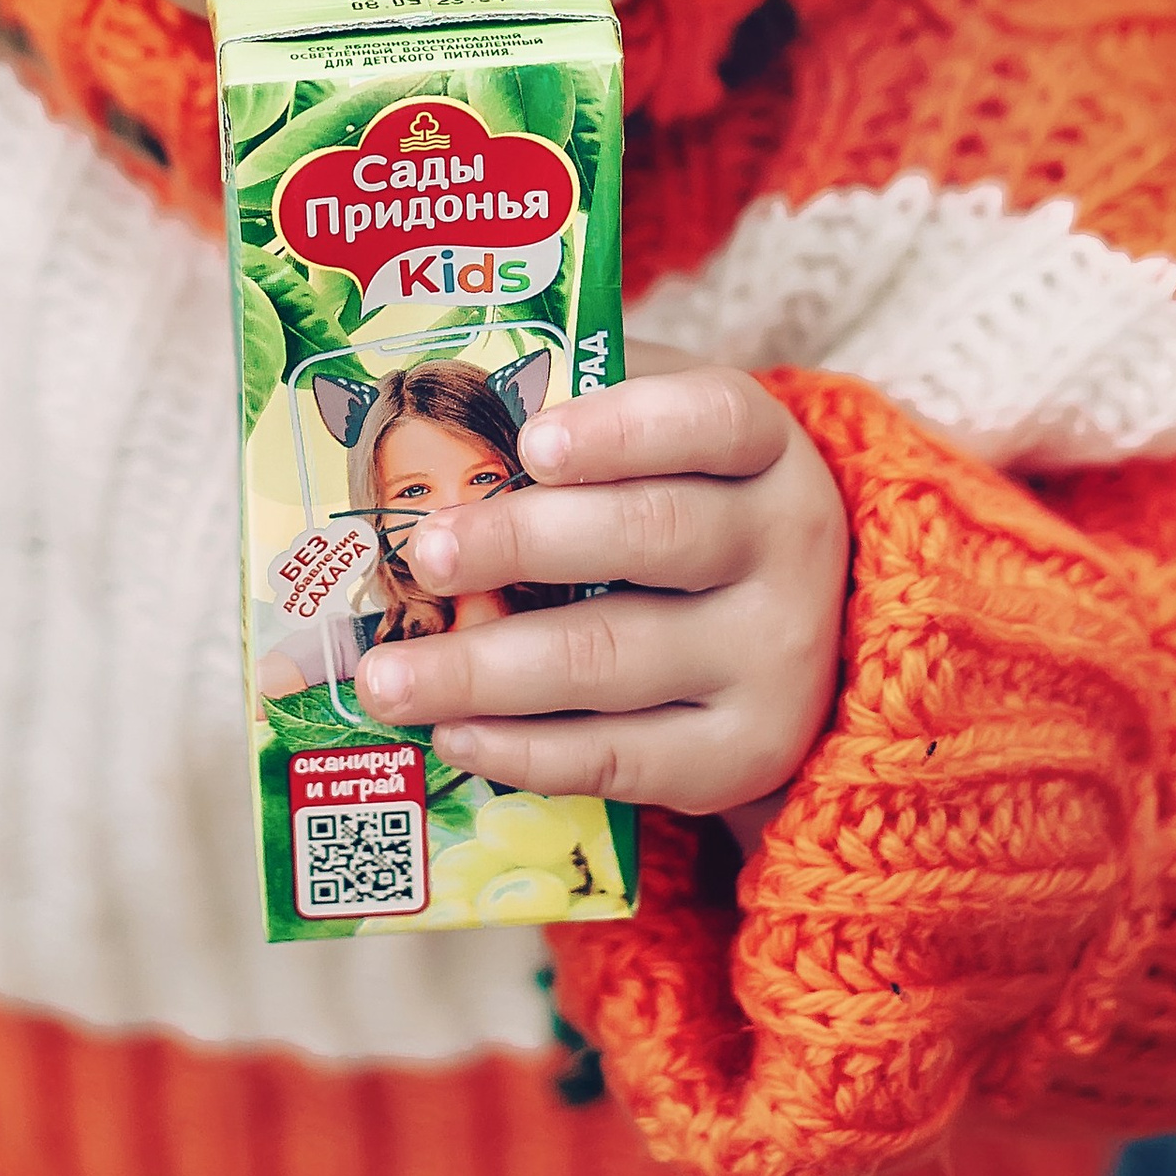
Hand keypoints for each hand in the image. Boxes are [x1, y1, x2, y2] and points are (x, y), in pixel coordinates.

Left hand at [351, 357, 847, 823]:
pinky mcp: (745, 754)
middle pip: (653, 535)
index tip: (530, 444)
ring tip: (387, 678)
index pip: (710, 420)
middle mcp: (787, 547)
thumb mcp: (659, 440)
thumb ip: (576, 418)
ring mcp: (775, 660)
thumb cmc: (688, 503)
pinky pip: (621, 757)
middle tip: (425, 554)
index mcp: (765, 447)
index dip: (621, 431)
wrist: (788, 630)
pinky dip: (527, 750)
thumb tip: (436, 425)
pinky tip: (453, 733)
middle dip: (524, 543)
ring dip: (486, 670)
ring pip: (616, 659)